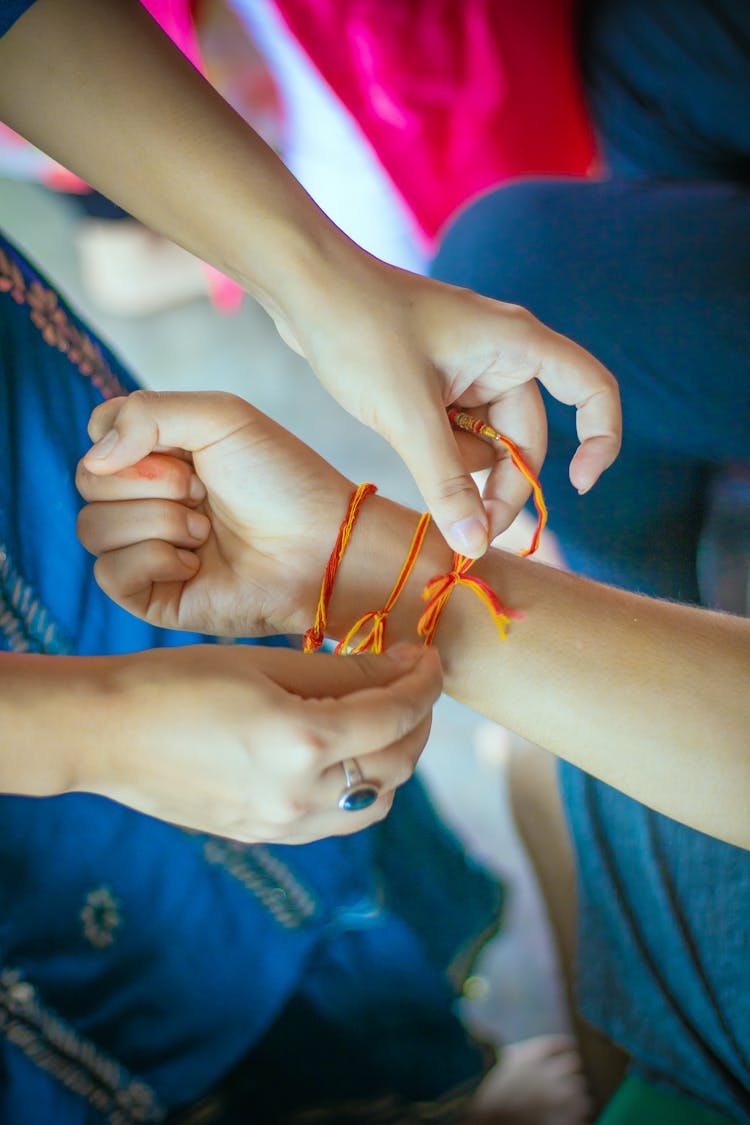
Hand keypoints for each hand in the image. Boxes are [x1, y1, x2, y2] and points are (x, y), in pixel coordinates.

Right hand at [76, 390, 353, 637]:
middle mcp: (150, 501)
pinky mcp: (153, 596)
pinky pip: (108, 574)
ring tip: (206, 531)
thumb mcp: (220, 417)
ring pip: (92, 528)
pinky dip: (152, 561)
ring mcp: (148, 550)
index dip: (130, 440)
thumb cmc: (283, 481)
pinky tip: (196, 563)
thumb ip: (146, 413)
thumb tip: (95, 458)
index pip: (99, 438)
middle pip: (88, 482)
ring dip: (156, 522)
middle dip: (150, 482)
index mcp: (162, 455)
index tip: (186, 450)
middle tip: (204, 492)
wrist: (322, 547)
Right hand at [81, 642, 441, 842]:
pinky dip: (357, 787)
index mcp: (304, 743)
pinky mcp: (263, 837)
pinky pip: (336, 820)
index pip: (397, 716)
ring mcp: (283, 826)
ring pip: (374, 803)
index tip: (428, 657)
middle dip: (418, 721)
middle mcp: (302, 797)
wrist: (104, 735)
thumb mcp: (265, 663)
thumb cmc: (177, 682)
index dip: (424, 683)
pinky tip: (340, 752)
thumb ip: (342, 670)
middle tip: (411, 683)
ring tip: (382, 720)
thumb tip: (402, 666)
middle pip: (398, 765)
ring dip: (394, 761)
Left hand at [277, 255, 621, 555]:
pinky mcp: (438, 381)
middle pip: (526, 438)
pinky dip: (435, 448)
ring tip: (409, 442)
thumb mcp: (407, 416)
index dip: (600, 439)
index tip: (577, 487)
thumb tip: (477, 544)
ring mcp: (469, 368)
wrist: (304, 289)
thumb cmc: (360, 331)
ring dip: (456, 464)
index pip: (591, 389)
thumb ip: (446, 484)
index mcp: (517, 343)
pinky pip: (455, 431)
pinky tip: (399, 430)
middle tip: (466, 535)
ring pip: (485, 442)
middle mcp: (502, 354)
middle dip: (499, 486)